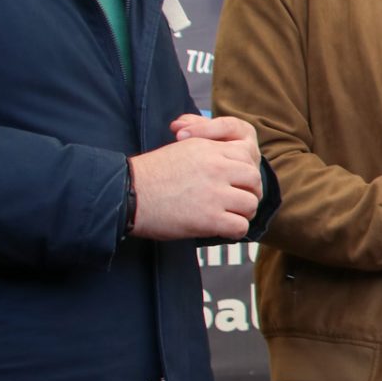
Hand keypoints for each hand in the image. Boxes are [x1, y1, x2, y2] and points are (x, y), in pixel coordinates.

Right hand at [130, 119, 263, 239]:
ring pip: (251, 203)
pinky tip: (224, 230)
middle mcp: (216, 167)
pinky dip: (235, 231)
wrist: (127, 194)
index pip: (245, 154)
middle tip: (240, 201)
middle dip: (250, 191)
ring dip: (244, 213)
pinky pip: (240, 226)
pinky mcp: (209, 218)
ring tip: (232, 216)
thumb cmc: (150, 174)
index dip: (244, 169)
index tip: (237, 180)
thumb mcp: (181, 149)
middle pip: (254, 178)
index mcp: (208, 149)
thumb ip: (206, 151)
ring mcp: (214, 193)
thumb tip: (223, 155)